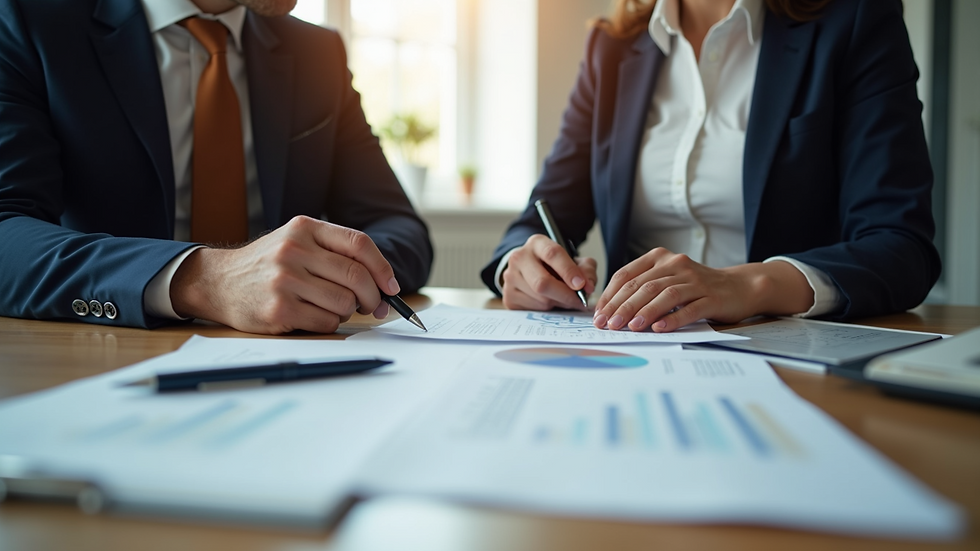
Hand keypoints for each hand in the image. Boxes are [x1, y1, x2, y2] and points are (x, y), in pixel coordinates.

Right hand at [170, 216, 398, 333]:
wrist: (218, 282)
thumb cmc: (268, 265)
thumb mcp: (296, 242)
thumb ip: (335, 254)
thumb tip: (383, 286)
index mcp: (304, 229)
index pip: (359, 244)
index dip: (383, 267)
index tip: (391, 286)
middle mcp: (294, 250)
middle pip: (356, 276)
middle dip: (372, 296)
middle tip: (372, 306)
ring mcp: (285, 280)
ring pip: (344, 302)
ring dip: (347, 311)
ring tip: (332, 307)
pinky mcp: (279, 309)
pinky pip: (326, 322)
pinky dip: (330, 323)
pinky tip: (314, 316)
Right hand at [501, 234, 597, 310]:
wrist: (531, 271)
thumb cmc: (555, 266)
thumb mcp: (575, 261)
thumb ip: (586, 270)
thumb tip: (588, 287)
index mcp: (537, 243)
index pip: (552, 254)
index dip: (569, 271)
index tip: (582, 285)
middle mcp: (519, 257)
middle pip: (542, 282)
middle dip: (565, 295)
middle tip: (579, 301)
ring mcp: (510, 277)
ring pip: (540, 299)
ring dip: (558, 303)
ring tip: (564, 299)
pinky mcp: (508, 296)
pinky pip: (532, 309)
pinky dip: (547, 310)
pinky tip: (550, 302)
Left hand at [593, 248, 813, 331]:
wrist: (739, 287)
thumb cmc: (695, 288)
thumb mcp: (666, 281)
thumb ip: (642, 289)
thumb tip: (610, 310)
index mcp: (660, 258)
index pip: (627, 275)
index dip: (610, 295)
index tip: (599, 315)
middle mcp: (676, 265)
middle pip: (643, 286)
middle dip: (622, 306)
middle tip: (608, 325)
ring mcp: (695, 280)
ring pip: (664, 295)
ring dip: (644, 312)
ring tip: (630, 327)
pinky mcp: (712, 297)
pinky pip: (689, 308)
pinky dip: (672, 319)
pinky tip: (659, 329)